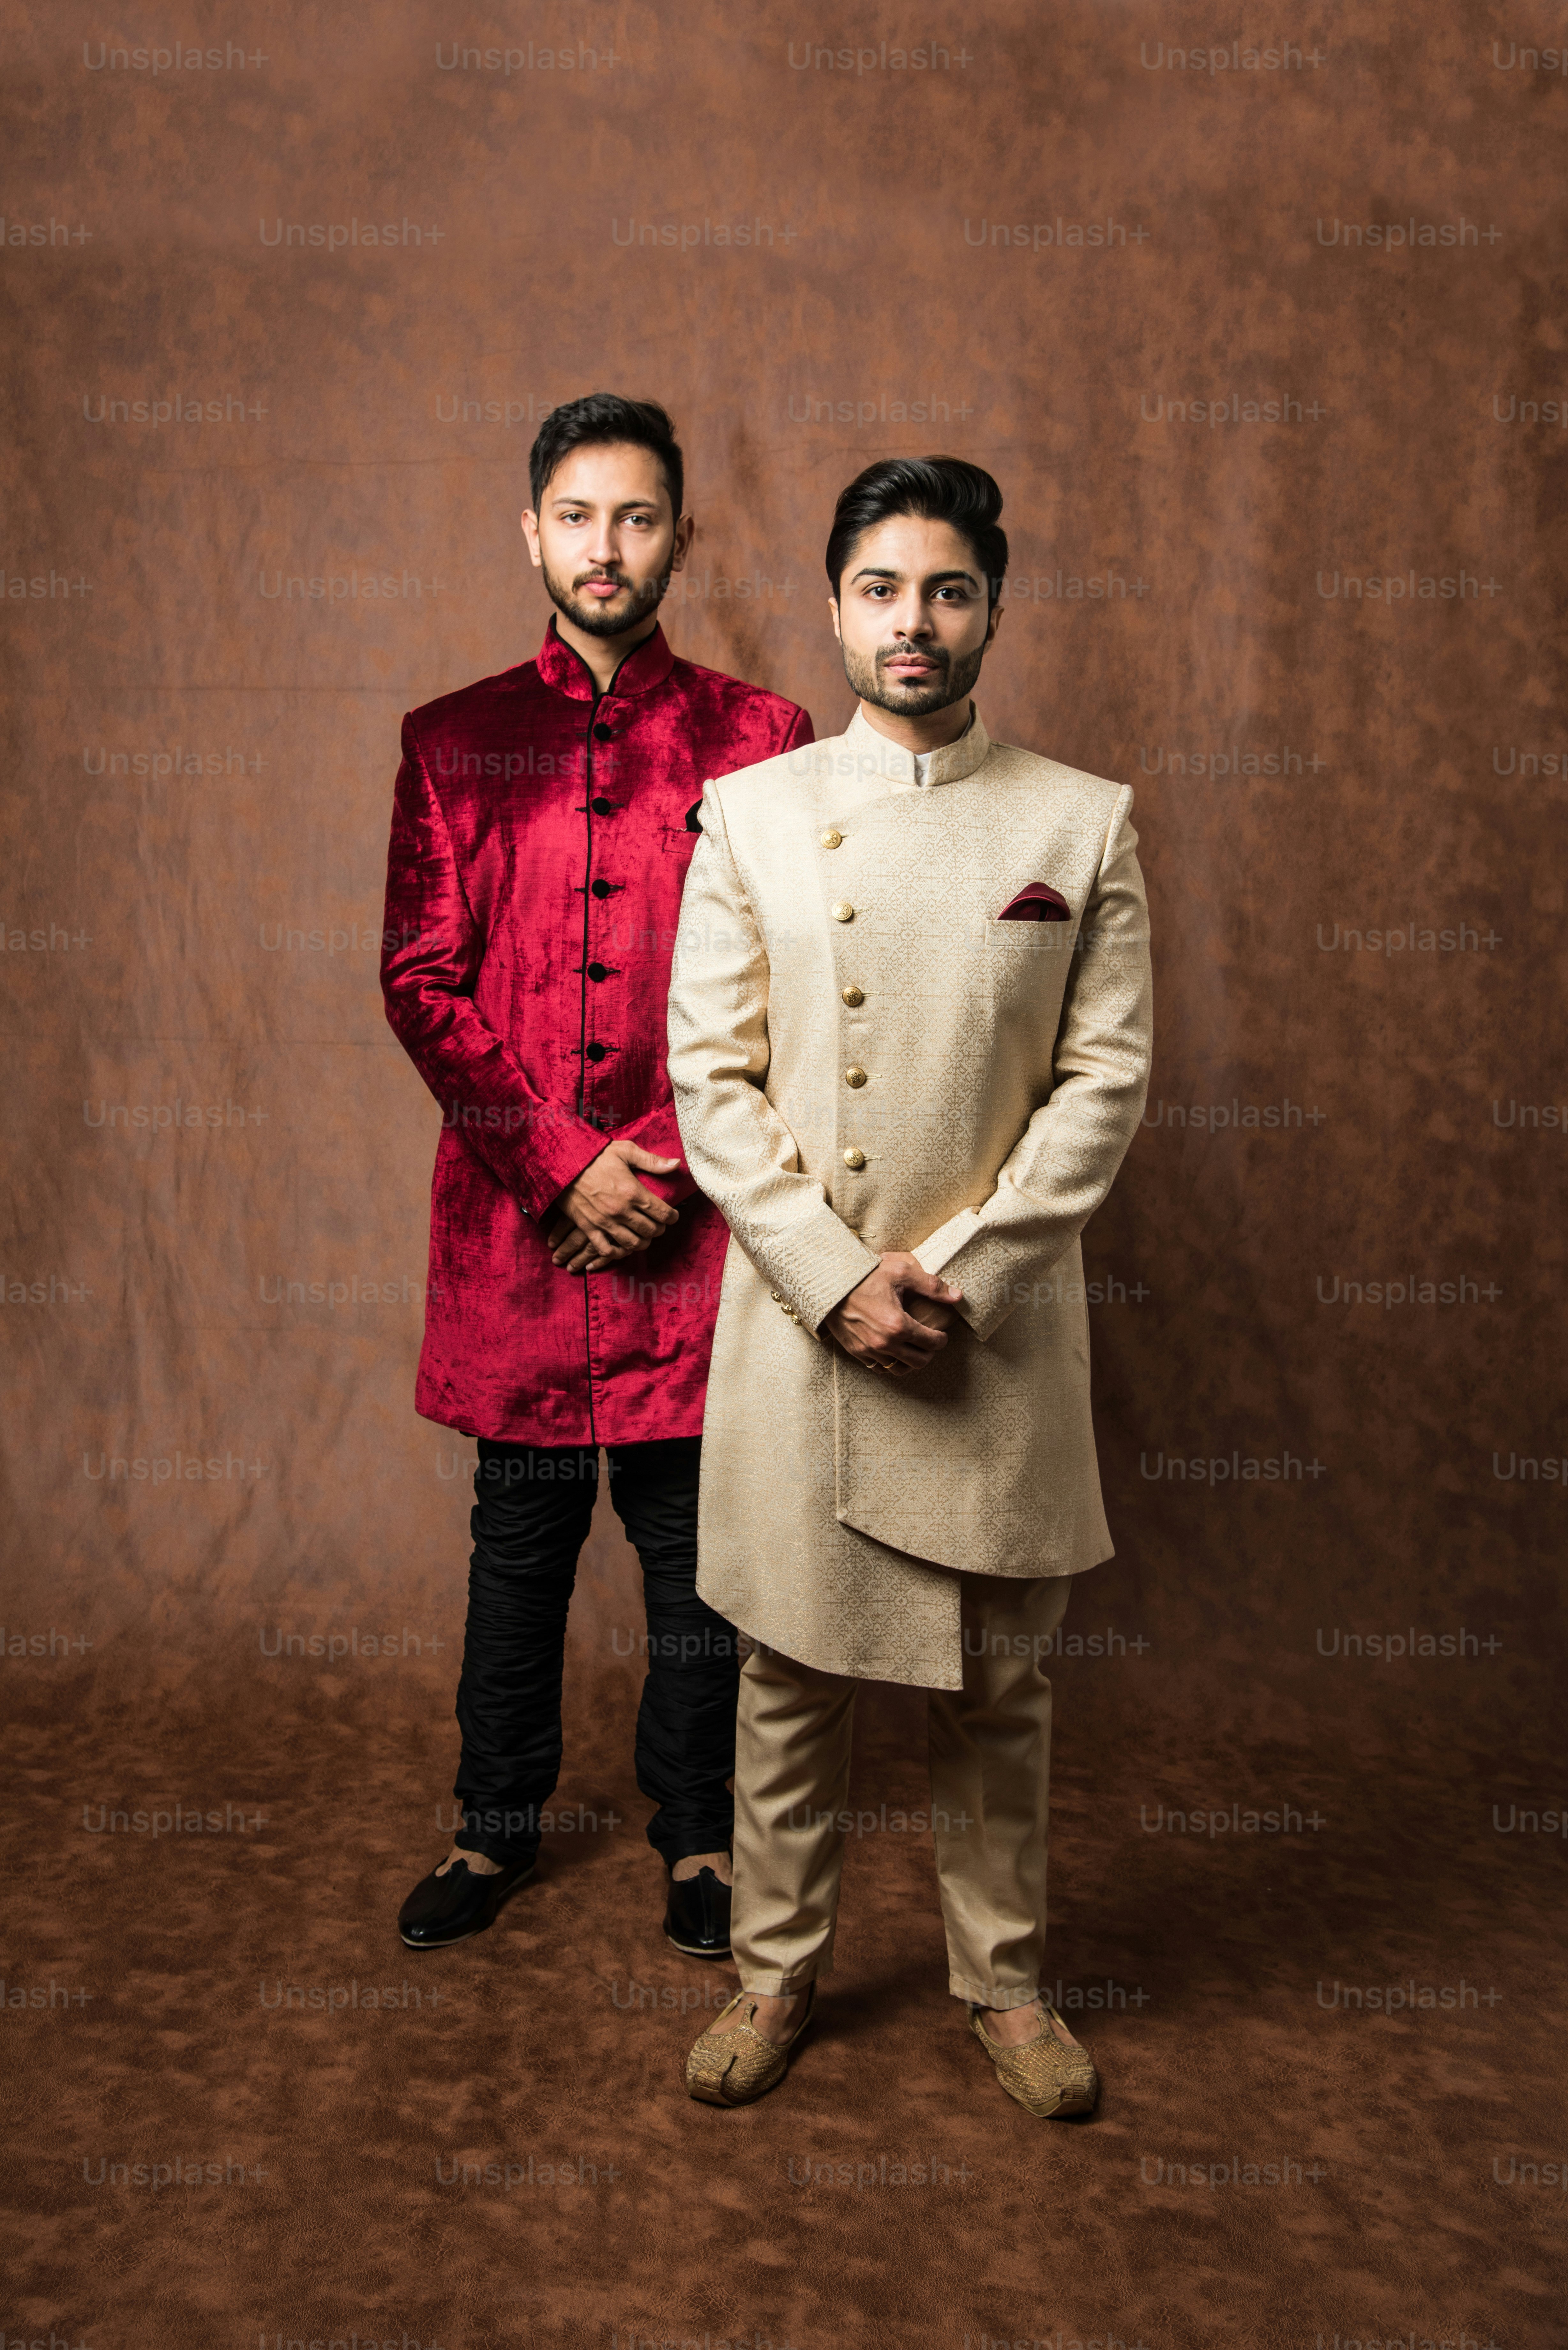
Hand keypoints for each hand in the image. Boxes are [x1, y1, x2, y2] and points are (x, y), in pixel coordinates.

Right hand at [544, 1141, 680, 1273]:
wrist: (562, 1163)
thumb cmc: (595, 1155)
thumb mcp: (625, 1150)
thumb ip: (652, 1161)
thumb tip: (676, 1164)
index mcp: (633, 1192)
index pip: (663, 1213)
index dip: (672, 1216)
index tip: (672, 1215)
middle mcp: (622, 1210)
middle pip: (651, 1231)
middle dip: (660, 1228)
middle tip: (658, 1223)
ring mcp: (605, 1222)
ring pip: (633, 1244)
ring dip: (642, 1242)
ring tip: (643, 1234)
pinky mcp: (589, 1228)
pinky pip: (607, 1250)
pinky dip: (617, 1252)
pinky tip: (622, 1246)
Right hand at [822, 1252, 963, 1376]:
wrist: (831, 1283)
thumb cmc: (865, 1275)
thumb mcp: (901, 1272)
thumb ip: (931, 1286)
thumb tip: (957, 1296)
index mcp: (898, 1325)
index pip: (932, 1343)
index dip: (942, 1339)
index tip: (942, 1334)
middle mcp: (884, 1343)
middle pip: (919, 1361)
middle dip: (929, 1353)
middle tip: (931, 1342)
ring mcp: (869, 1350)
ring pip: (899, 1369)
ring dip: (911, 1362)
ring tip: (914, 1349)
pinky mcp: (856, 1352)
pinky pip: (879, 1368)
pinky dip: (890, 1364)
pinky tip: (894, 1351)